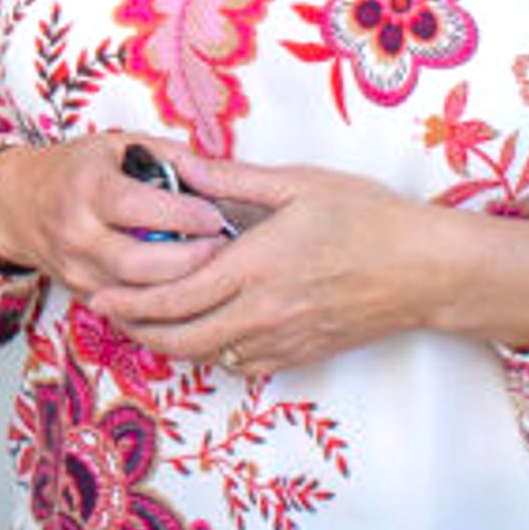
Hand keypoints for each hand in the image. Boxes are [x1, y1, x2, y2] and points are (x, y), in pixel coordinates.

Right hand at [0, 135, 234, 297]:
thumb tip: (217, 177)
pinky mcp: (82, 294)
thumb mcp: (117, 145)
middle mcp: (77, 233)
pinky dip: (161, 302)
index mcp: (87, 188)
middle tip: (221, 248)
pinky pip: (129, 308)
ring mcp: (77, 270)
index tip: (215, 216)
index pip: (138, 208)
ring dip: (181, 285)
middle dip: (189, 260)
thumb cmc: (77, 169)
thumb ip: (169, 157)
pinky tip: (187, 289)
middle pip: (139, 264)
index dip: (182, 215)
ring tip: (211, 268)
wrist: (18, 205)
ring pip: (137, 295)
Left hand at [97, 156, 528, 376]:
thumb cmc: (369, 218)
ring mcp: (285, 339)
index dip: (131, 302)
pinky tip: (204, 334)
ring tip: (144, 325)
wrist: (427, 270)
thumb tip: (183, 165)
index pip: (177, 295)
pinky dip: (214, 354)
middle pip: (182, 338)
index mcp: (257, 265)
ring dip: (171, 344)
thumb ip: (233, 182)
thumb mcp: (299, 184)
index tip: (100, 294)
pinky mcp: (304, 354)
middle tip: (109, 315)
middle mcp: (265, 311)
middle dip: (138, 330)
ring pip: (210, 357)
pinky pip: (244, 364)